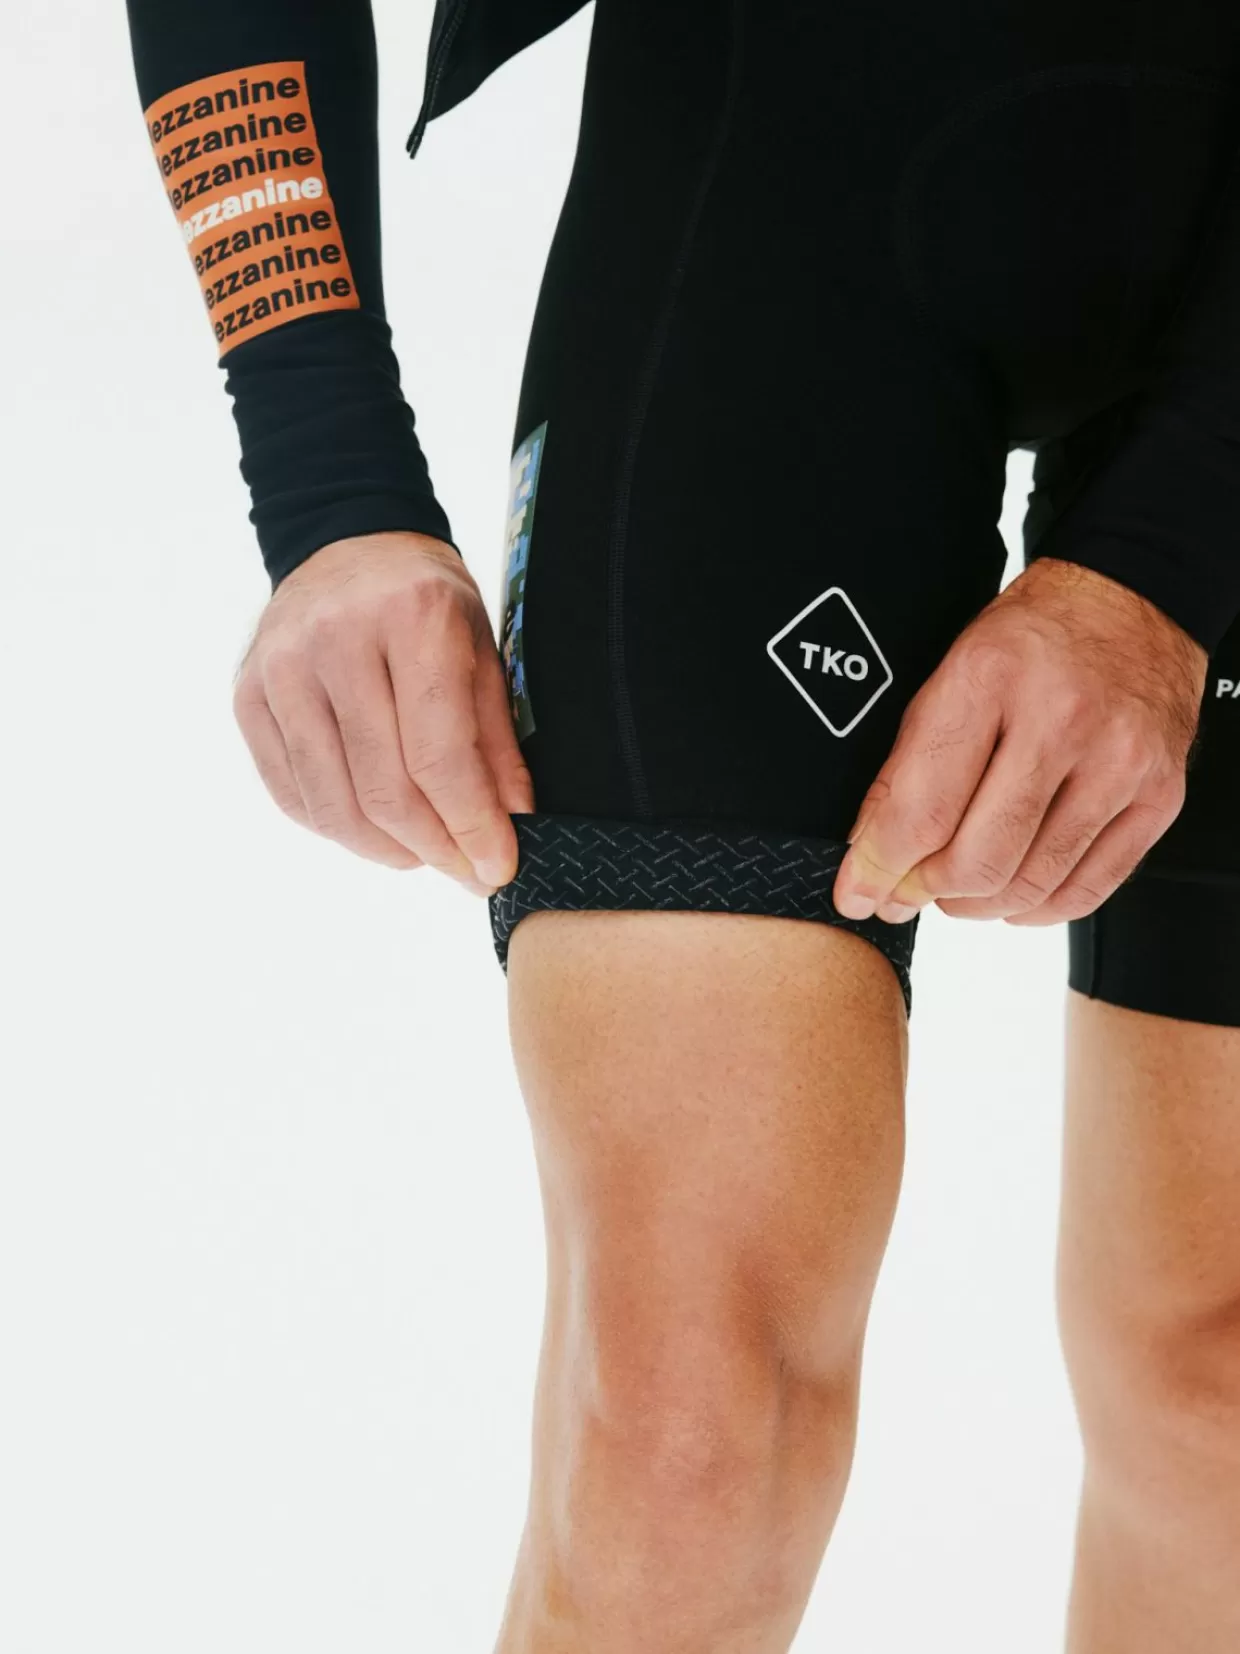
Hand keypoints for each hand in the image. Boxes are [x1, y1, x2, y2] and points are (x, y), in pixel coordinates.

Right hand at [232, 531, 533, 891]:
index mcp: (411, 619)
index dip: (471, 826)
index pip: (439, 756)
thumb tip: (510, 824)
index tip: (495, 869)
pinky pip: (293, 793)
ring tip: (423, 855)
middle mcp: (336, 642)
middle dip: (434, 849)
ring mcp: (280, 670)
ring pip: (334, 805)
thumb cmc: (425, 602)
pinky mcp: (247, 697)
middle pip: (384, 791)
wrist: (346, 543)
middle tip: (465, 871)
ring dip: (386, 851)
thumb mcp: (481, 649)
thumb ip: (495, 739)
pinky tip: (375, 831)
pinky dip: (339, 829)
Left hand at [832, 558, 1205, 926]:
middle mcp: (1062, 721)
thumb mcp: (950, 670)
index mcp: (992, 679)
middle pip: (979, 859)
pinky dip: (1038, 907)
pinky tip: (1014, 892)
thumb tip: (872, 850)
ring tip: (957, 890)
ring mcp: (1120, 763)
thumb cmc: (1035, 634)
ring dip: (979, 904)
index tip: (859, 893)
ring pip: (1032, 884)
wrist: (1134, 599)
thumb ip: (907, 763)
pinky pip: (1089, 888)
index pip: (923, 809)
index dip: (880, 868)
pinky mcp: (1160, 795)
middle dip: (927, 891)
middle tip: (909, 889)